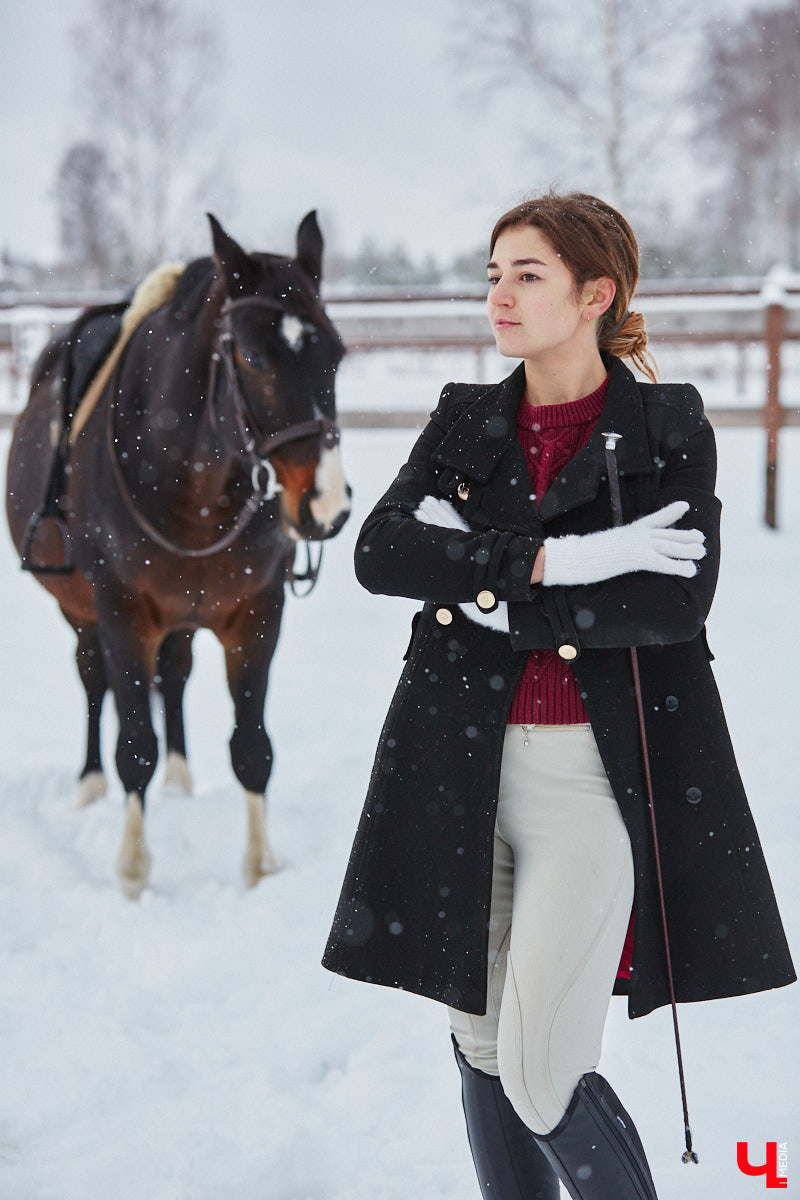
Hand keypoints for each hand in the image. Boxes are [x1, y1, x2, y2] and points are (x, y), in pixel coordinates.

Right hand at [542, 500, 705, 586]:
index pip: (653, 520)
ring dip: (688, 549)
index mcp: (628, 531)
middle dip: (685, 535)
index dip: (670, 512)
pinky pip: (663, 562)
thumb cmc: (581, 555)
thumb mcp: (600, 548)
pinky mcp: (637, 558)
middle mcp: (635, 535)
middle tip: (701, 537)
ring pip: (669, 545)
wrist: (574, 556)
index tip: (684, 506)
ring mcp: (637, 544)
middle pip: (666, 533)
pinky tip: (690, 571)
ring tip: (702, 551)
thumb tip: (611, 554)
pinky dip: (679, 566)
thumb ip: (612, 548)